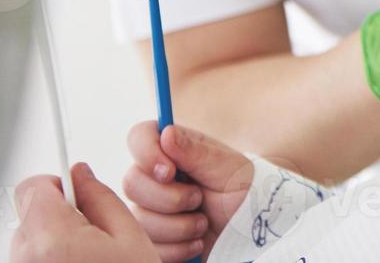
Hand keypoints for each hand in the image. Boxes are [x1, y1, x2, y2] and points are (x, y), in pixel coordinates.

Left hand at [11, 163, 156, 262]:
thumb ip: (101, 198)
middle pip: (30, 212)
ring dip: (54, 238)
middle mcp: (26, 257)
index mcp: (52, 239)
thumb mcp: (130, 238)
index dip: (56, 182)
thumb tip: (81, 174)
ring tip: (87, 256)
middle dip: (59, 213)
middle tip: (92, 233)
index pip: (31, 187)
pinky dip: (49, 257)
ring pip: (30, 237)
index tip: (75, 189)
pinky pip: (31, 257)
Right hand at [122, 121, 253, 261]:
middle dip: (170, 198)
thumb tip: (166, 132)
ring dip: (179, 226)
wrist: (248, 228)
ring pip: (139, 219)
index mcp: (171, 148)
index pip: (138, 137)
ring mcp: (149, 208)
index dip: (146, 154)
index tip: (170, 171)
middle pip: (131, 183)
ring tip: (203, 222)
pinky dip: (177, 248)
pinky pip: (149, 246)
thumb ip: (194, 151)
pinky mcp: (152, 238)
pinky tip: (196, 242)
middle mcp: (153, 176)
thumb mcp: (225, 166)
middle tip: (199, 198)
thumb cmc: (240, 188)